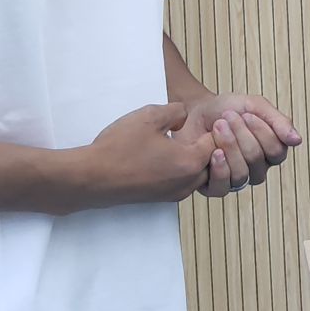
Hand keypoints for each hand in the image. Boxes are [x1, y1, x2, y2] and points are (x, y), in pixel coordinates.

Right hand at [79, 103, 216, 207]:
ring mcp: (174, 194)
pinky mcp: (160, 198)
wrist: (90, 178)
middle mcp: (187, 183)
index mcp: (190, 162)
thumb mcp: (149, 116)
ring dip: (194, 157)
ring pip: (198, 174)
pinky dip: (181, 168)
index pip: (218, 143)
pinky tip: (165, 154)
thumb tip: (184, 117)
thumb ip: (175, 111)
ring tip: (181, 139)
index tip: (209, 117)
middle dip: (209, 144)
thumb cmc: (119, 148)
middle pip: (212, 161)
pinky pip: (182, 182)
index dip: (216, 127)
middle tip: (198, 127)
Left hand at [177, 93, 301, 197]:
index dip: (262, 132)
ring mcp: (237, 179)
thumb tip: (297, 140)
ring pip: (242, 174)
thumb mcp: (255, 106)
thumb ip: (278, 121)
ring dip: (228, 146)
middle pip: (258, 160)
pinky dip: (219, 169)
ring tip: (217, 128)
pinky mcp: (215, 186)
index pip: (277, 151)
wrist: (195, 112)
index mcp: (271, 151)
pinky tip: (214, 153)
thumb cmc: (226, 109)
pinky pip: (223, 187)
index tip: (247, 113)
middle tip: (227, 117)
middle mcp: (257, 168)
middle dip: (241, 135)